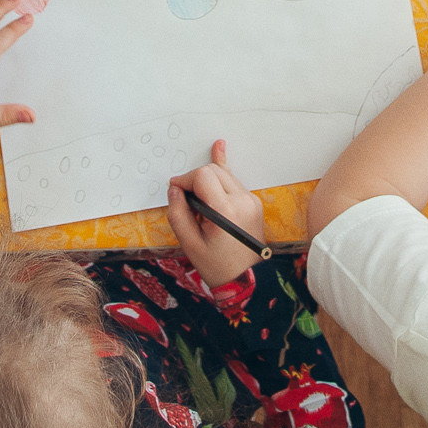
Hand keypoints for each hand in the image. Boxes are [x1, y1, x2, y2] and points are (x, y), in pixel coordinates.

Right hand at [167, 138, 268, 287]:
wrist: (244, 279)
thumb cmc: (215, 265)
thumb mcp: (189, 243)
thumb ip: (178, 213)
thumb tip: (175, 189)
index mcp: (227, 210)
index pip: (203, 176)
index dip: (185, 180)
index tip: (175, 192)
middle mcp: (242, 200)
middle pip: (213, 171)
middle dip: (195, 179)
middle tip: (185, 199)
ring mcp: (250, 200)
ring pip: (223, 175)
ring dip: (207, 182)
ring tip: (198, 202)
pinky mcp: (253, 202)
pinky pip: (233, 183)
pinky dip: (221, 177)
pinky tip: (219, 148)